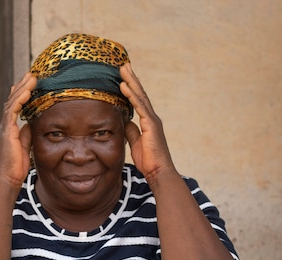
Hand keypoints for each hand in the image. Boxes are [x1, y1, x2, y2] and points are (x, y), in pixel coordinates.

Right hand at [0, 73, 36, 186]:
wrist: (7, 180)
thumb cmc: (15, 168)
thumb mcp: (24, 147)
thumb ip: (26, 135)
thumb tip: (30, 124)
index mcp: (7, 131)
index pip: (13, 108)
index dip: (20, 95)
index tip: (27, 84)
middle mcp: (3, 127)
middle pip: (11, 101)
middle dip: (21, 87)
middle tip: (30, 74)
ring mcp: (3, 128)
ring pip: (11, 102)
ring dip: (22, 88)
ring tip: (31, 77)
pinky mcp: (6, 131)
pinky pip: (12, 110)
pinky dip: (19, 99)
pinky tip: (27, 90)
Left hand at [120, 63, 174, 179]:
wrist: (158, 172)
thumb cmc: (149, 161)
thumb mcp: (136, 143)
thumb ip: (132, 131)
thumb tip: (125, 121)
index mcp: (148, 122)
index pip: (138, 101)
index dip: (131, 88)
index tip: (124, 77)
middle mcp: (151, 118)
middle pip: (140, 94)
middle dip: (132, 79)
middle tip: (124, 65)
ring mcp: (152, 120)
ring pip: (140, 96)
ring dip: (131, 81)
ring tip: (123, 69)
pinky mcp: (151, 125)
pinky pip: (140, 107)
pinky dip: (132, 95)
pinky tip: (124, 86)